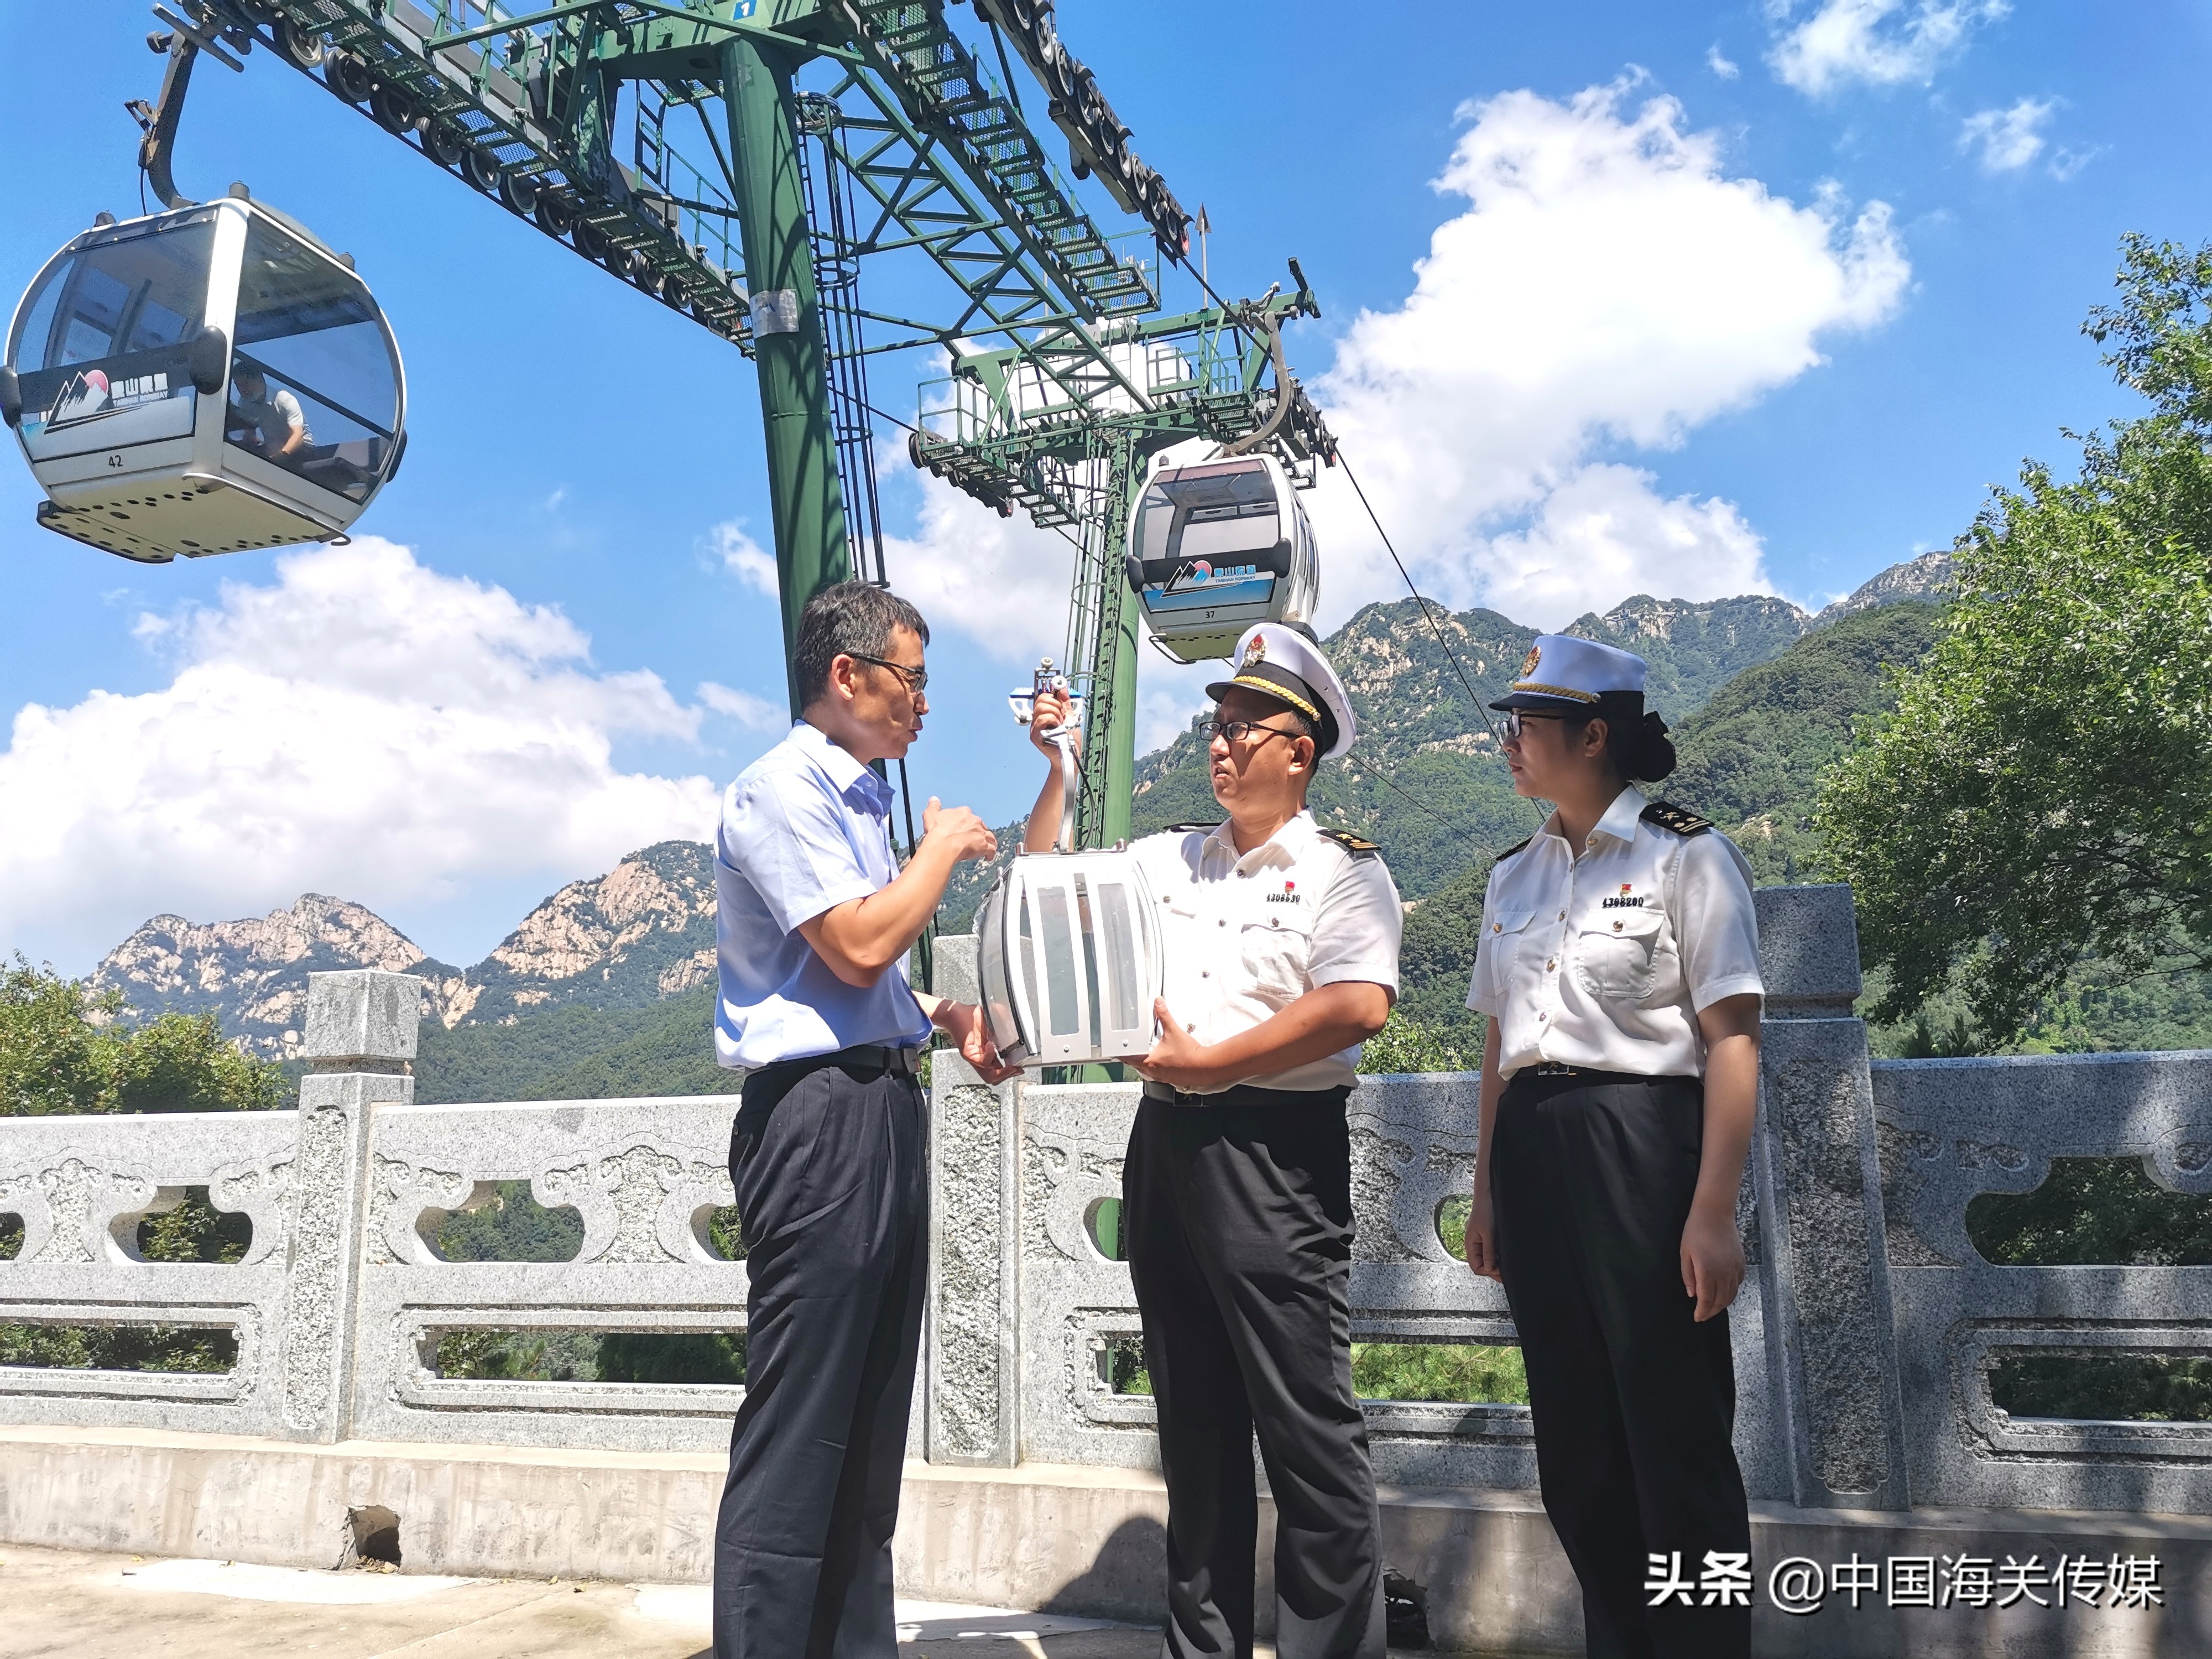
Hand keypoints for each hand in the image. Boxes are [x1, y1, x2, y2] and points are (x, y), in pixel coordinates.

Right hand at [921, 796, 995, 863]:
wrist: (943, 845)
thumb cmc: (937, 831)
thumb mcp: (931, 814)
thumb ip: (934, 806)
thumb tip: (934, 799)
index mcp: (963, 813)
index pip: (968, 816)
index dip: (967, 822)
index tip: (964, 827)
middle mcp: (974, 821)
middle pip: (981, 826)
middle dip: (979, 832)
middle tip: (974, 839)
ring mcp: (980, 833)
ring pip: (990, 837)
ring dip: (989, 842)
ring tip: (986, 847)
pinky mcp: (984, 846)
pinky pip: (991, 850)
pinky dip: (991, 853)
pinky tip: (988, 857)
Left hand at [933, 999, 1019, 1083]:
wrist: (953, 1012)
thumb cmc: (969, 1016)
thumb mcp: (990, 1026)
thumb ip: (1000, 1033)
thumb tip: (1013, 1035)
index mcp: (986, 1052)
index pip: (997, 1070)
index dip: (1009, 1072)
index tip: (1019, 1068)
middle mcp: (979, 1057)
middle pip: (993, 1078)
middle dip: (1008, 1075)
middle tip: (1016, 1069)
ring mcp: (973, 1057)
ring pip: (988, 1075)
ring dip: (1002, 1071)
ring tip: (1009, 1064)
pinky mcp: (967, 1053)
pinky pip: (982, 1062)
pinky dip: (990, 1055)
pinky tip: (992, 1045)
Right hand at [1028, 687, 1080, 757]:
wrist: (1071, 754)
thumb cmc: (1069, 739)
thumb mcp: (1070, 716)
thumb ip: (1065, 702)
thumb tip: (1062, 687)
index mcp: (1045, 713)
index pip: (1042, 696)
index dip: (1050, 691)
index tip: (1058, 689)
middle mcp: (1038, 719)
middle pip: (1041, 699)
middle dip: (1055, 704)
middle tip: (1062, 715)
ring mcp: (1035, 727)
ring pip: (1041, 708)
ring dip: (1055, 713)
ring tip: (1060, 723)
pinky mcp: (1035, 735)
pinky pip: (1042, 719)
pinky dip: (1052, 720)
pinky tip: (1057, 727)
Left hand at [1130, 997, 1217, 1092]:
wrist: (1204, 1067)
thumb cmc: (1188, 1054)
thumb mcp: (1173, 1031)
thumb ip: (1164, 1016)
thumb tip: (1159, 1004)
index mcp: (1149, 1061)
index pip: (1128, 1058)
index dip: (1122, 1053)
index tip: (1118, 1050)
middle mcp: (1153, 1072)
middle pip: (1136, 1065)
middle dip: (1134, 1056)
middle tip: (1133, 1047)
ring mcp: (1162, 1077)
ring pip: (1147, 1070)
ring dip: (1146, 1062)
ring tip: (1149, 1052)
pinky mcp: (1171, 1079)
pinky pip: (1159, 1074)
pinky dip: (1157, 1067)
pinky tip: (1164, 1060)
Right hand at [1464, 1185, 1501, 1280]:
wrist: (1488, 1195)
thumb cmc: (1485, 1210)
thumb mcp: (1488, 1233)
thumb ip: (1488, 1252)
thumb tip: (1489, 1269)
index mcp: (1470, 1245)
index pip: (1476, 1267)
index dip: (1488, 1272)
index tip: (1500, 1270)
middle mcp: (1474, 1245)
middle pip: (1482, 1265)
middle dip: (1493, 1270)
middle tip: (1507, 1271)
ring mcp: (1481, 1241)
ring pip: (1488, 1259)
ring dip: (1496, 1263)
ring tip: (1507, 1263)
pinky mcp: (1488, 1237)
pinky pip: (1492, 1251)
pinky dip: (1498, 1255)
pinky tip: (1505, 1255)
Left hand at [1680, 1200, 1744, 1321]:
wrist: (1715, 1214)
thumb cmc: (1695, 1231)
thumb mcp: (1685, 1254)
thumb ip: (1688, 1276)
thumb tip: (1692, 1295)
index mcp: (1707, 1271)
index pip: (1706, 1300)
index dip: (1702, 1312)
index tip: (1697, 1317)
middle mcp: (1724, 1273)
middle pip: (1721, 1301)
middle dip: (1712, 1311)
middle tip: (1703, 1315)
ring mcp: (1735, 1268)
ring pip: (1731, 1294)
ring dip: (1722, 1304)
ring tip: (1713, 1307)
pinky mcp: (1741, 1263)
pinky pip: (1738, 1283)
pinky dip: (1731, 1292)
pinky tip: (1724, 1292)